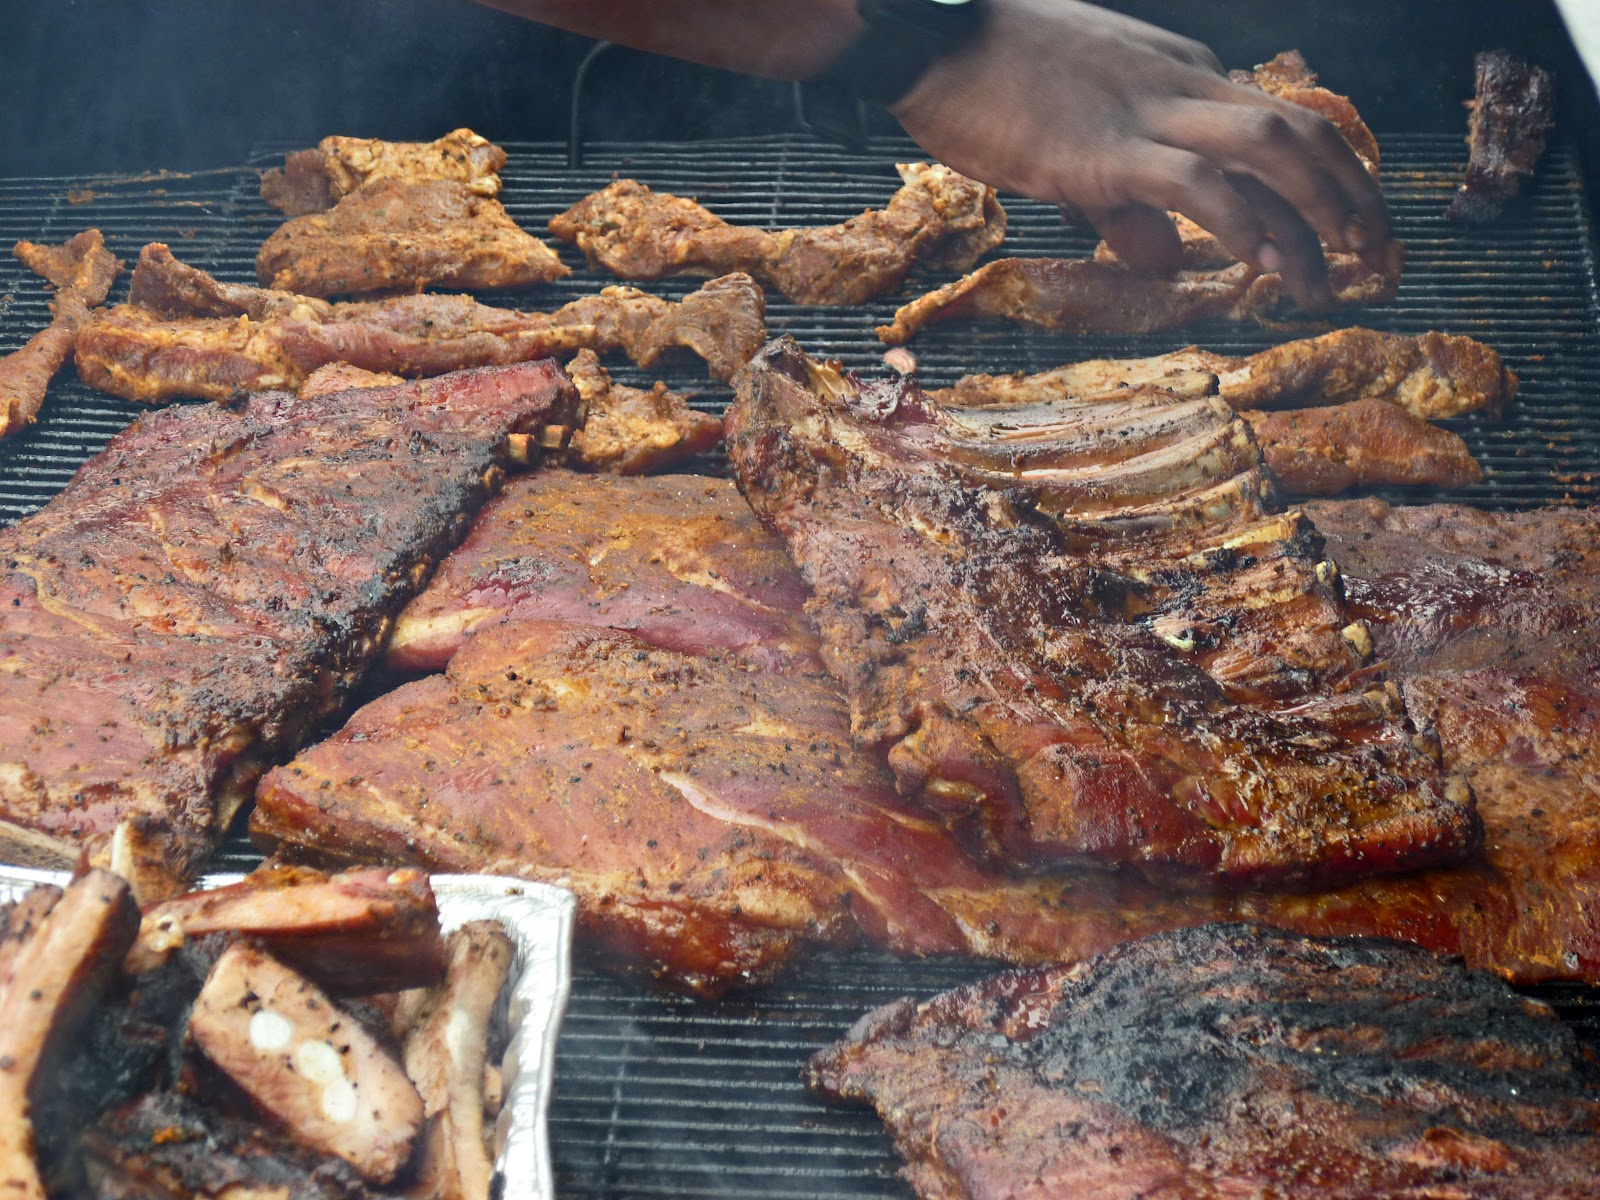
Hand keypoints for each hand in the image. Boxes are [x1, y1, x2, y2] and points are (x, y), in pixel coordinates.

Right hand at [890, 0, 1396, 305]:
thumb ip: (1123, 201)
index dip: (1320, 179)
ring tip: (1338, 271)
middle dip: (1351, 193)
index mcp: (1175, 74)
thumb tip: (1160, 257)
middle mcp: (1181, 83)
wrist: (932, 42)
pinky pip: (1200, 183)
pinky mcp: (1109, 149)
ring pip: (1271, 146)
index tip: (1341, 229)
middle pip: (1299, 129)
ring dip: (1318, 209)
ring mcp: (1149, 111)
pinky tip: (1266, 264)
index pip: (1270, 123)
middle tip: (1375, 252)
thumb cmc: (988, 83)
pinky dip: (1244, 223)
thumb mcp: (1070, 140)